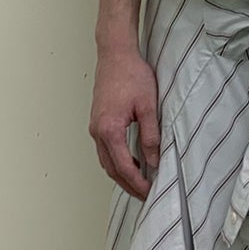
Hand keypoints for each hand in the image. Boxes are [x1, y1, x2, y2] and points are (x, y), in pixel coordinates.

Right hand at [89, 43, 160, 198]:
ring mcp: (95, 128)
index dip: (138, 183)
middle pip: (111, 169)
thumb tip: (153, 161)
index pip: (124, 167)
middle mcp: (97, 132)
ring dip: (122, 175)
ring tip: (141, 183)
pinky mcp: (97, 122)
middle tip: (146, 195)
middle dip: (129, 185)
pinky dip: (117, 161)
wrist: (115, 54)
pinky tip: (132, 162)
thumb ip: (150, 136)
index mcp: (109, 130)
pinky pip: (105, 150)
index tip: (151, 191)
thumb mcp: (148, 106)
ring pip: (106, 161)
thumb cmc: (131, 75)